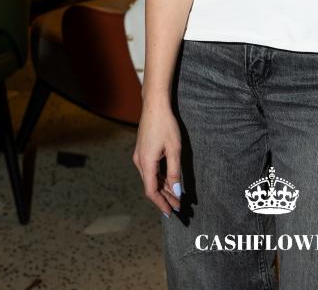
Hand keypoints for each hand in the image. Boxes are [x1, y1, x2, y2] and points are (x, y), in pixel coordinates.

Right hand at [133, 103, 182, 217]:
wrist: (154, 105)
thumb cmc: (166, 125)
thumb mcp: (174, 149)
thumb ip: (174, 172)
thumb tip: (176, 191)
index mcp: (146, 163)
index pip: (151, 191)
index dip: (161, 204)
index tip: (171, 213)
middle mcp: (139, 162)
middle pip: (151, 186)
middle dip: (165, 198)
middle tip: (178, 207)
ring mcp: (140, 156)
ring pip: (151, 178)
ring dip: (163, 188)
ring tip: (176, 197)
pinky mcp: (143, 151)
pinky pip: (151, 169)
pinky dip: (160, 178)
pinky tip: (169, 181)